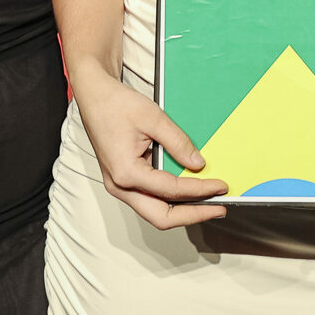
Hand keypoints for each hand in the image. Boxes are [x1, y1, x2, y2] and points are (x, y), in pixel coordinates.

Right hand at [75, 70, 228, 229]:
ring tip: (207, 201)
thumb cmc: (116, 105)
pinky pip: (150, 198)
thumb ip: (178, 143)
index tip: (220, 187)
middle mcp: (120, 186)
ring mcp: (120, 186)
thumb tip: (198, 165)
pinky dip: (171, 199)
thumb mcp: (153, 118)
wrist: (94, 97)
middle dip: (192, 215)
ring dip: (182, 209)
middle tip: (218, 208)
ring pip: (155, 211)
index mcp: (125, 172)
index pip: (171, 191)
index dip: (200, 190)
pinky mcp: (124, 181)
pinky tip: (188, 191)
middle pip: (161, 217)